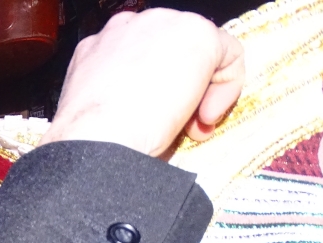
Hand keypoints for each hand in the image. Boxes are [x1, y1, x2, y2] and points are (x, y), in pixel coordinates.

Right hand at [39, 9, 244, 156]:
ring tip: (192, 124)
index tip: (159, 119)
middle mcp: (128, 27)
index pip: (145, 57)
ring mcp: (161, 25)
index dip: (158, 90)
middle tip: (180, 126)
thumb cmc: (94, 137)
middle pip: (173, 51)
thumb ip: (124, 96)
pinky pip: (228, 53)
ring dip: (203, 90)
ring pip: (201, 50)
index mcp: (100, 46)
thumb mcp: (102, 109)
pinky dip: (227, 86)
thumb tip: (152, 110)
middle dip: (183, 89)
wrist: (96, 138)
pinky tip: (207, 114)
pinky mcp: (195, 33)